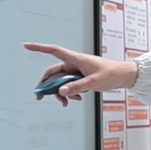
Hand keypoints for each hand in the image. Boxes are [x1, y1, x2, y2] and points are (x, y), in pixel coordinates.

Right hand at [24, 43, 139, 105]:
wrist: (125, 77)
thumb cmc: (112, 74)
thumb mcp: (94, 81)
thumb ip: (77, 87)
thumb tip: (61, 92)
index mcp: (75, 59)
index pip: (53, 50)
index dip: (38, 48)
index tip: (25, 46)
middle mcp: (74, 64)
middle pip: (53, 73)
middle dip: (47, 85)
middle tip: (40, 98)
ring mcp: (77, 72)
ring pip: (61, 82)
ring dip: (61, 93)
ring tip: (66, 103)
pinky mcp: (81, 78)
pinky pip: (69, 86)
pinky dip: (70, 93)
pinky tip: (77, 99)